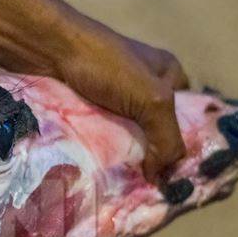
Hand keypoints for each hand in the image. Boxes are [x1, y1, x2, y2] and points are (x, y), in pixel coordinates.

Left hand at [51, 15, 188, 183]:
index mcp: (169, 76)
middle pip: (156, 133)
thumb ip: (167, 137)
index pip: (188, 119)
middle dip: (152, 158)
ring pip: (128, 139)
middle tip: (148, 186)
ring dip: (126, 160)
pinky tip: (105, 174)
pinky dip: (104, 154)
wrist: (49, 49)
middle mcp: (144, 87)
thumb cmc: (106, 64)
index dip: (183, 147)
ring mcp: (114, 99)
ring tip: (126, 186)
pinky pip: (103, 138)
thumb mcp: (151, 98)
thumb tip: (159, 177)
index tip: (175, 178)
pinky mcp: (88, 110)